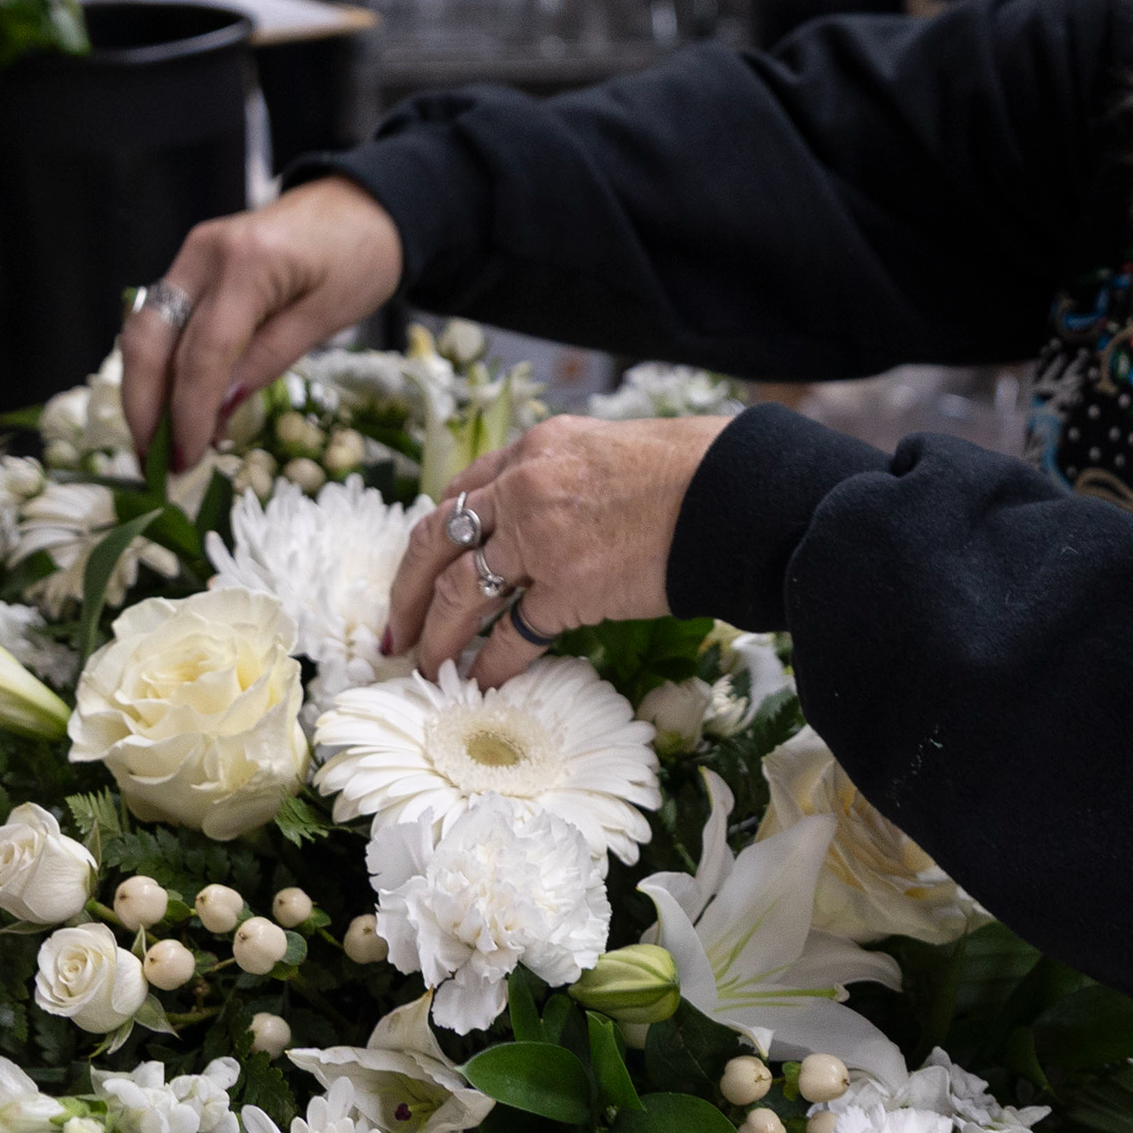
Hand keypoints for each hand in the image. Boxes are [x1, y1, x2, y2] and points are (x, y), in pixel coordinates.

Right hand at [120, 179, 406, 458]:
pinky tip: (170, 405)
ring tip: (156, 444)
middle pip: (151, 338)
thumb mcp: (327, 317)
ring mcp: (193, 254)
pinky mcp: (193, 264)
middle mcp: (204, 252)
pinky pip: (163, 319)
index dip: (188, 412)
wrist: (363, 204)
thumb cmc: (360, 257)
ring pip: (145, 329)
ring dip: (143, 390)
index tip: (186, 460)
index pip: (202, 352)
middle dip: (144, 406)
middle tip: (154, 463)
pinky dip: (160, 365)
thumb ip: (268, 360)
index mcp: (247, 262)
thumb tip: (215, 414)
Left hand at [384, 414, 732, 685]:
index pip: (462, 491)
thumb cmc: (697, 470)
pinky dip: (492, 664)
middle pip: (437, 541)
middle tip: (394, 630)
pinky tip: (482, 684)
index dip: (435, 535)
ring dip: (438, 635)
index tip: (422, 567)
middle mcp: (525, 487)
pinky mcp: (569, 589)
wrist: (738, 496)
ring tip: (427, 667)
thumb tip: (555, 516)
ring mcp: (541, 539)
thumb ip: (569, 478)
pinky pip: (513, 635)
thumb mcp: (613, 448)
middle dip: (408, 590)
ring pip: (463, 593)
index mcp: (536, 448)